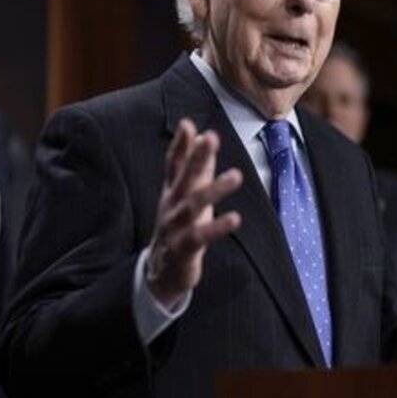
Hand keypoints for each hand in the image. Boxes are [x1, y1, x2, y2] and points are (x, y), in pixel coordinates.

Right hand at [145, 119, 242, 306]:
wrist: (161, 273)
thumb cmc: (179, 228)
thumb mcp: (186, 197)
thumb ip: (196, 168)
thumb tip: (203, 136)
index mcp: (172, 193)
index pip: (173, 165)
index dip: (180, 145)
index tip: (187, 124)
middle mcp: (171, 207)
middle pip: (183, 179)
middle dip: (196, 158)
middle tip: (210, 138)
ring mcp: (175, 228)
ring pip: (193, 206)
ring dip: (213, 190)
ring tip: (236, 175)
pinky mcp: (183, 250)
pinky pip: (200, 237)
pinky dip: (217, 228)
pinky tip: (235, 218)